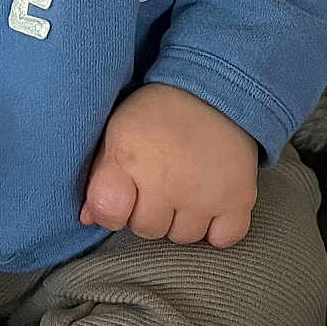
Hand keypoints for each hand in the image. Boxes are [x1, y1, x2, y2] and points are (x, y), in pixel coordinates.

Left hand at [80, 83, 258, 246]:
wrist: (215, 88)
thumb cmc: (159, 112)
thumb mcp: (120, 129)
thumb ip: (102, 174)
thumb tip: (87, 218)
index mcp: (131, 158)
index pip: (109, 212)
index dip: (113, 210)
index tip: (123, 195)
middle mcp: (167, 180)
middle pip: (148, 229)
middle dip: (151, 211)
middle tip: (162, 181)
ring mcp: (205, 193)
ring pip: (184, 236)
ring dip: (183, 218)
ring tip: (187, 186)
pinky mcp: (239, 197)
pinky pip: (224, 237)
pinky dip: (218, 228)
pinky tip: (212, 203)